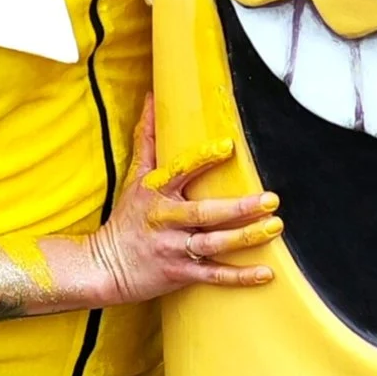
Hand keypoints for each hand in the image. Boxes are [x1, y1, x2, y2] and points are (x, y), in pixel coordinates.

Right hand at [53, 98, 279, 305]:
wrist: (103, 266)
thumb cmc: (127, 218)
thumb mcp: (134, 176)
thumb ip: (147, 138)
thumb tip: (152, 99)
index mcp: (156, 193)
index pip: (180, 171)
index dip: (202, 159)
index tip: (228, 147)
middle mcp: (165, 220)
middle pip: (204, 213)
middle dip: (238, 207)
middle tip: (270, 199)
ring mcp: (172, 249)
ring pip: (212, 244)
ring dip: (245, 237)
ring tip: (274, 226)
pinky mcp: (180, 274)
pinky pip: (213, 276)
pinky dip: (239, 276)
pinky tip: (265, 273)